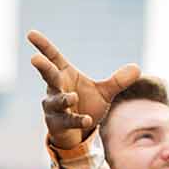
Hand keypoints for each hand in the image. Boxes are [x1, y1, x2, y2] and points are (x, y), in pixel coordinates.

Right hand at [27, 30, 141, 149]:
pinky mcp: (57, 124)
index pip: (52, 57)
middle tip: (35, 59)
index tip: (31, 33)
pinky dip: (78, 120)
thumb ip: (118, 81)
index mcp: (64, 75)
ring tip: (72, 97)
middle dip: (42, 67)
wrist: (77, 134)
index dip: (43, 45)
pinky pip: (67, 121)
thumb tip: (137, 68)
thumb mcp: (104, 93)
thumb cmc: (86, 105)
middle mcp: (55, 88)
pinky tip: (88, 119)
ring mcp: (53, 107)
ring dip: (63, 99)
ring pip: (56, 101)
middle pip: (48, 75)